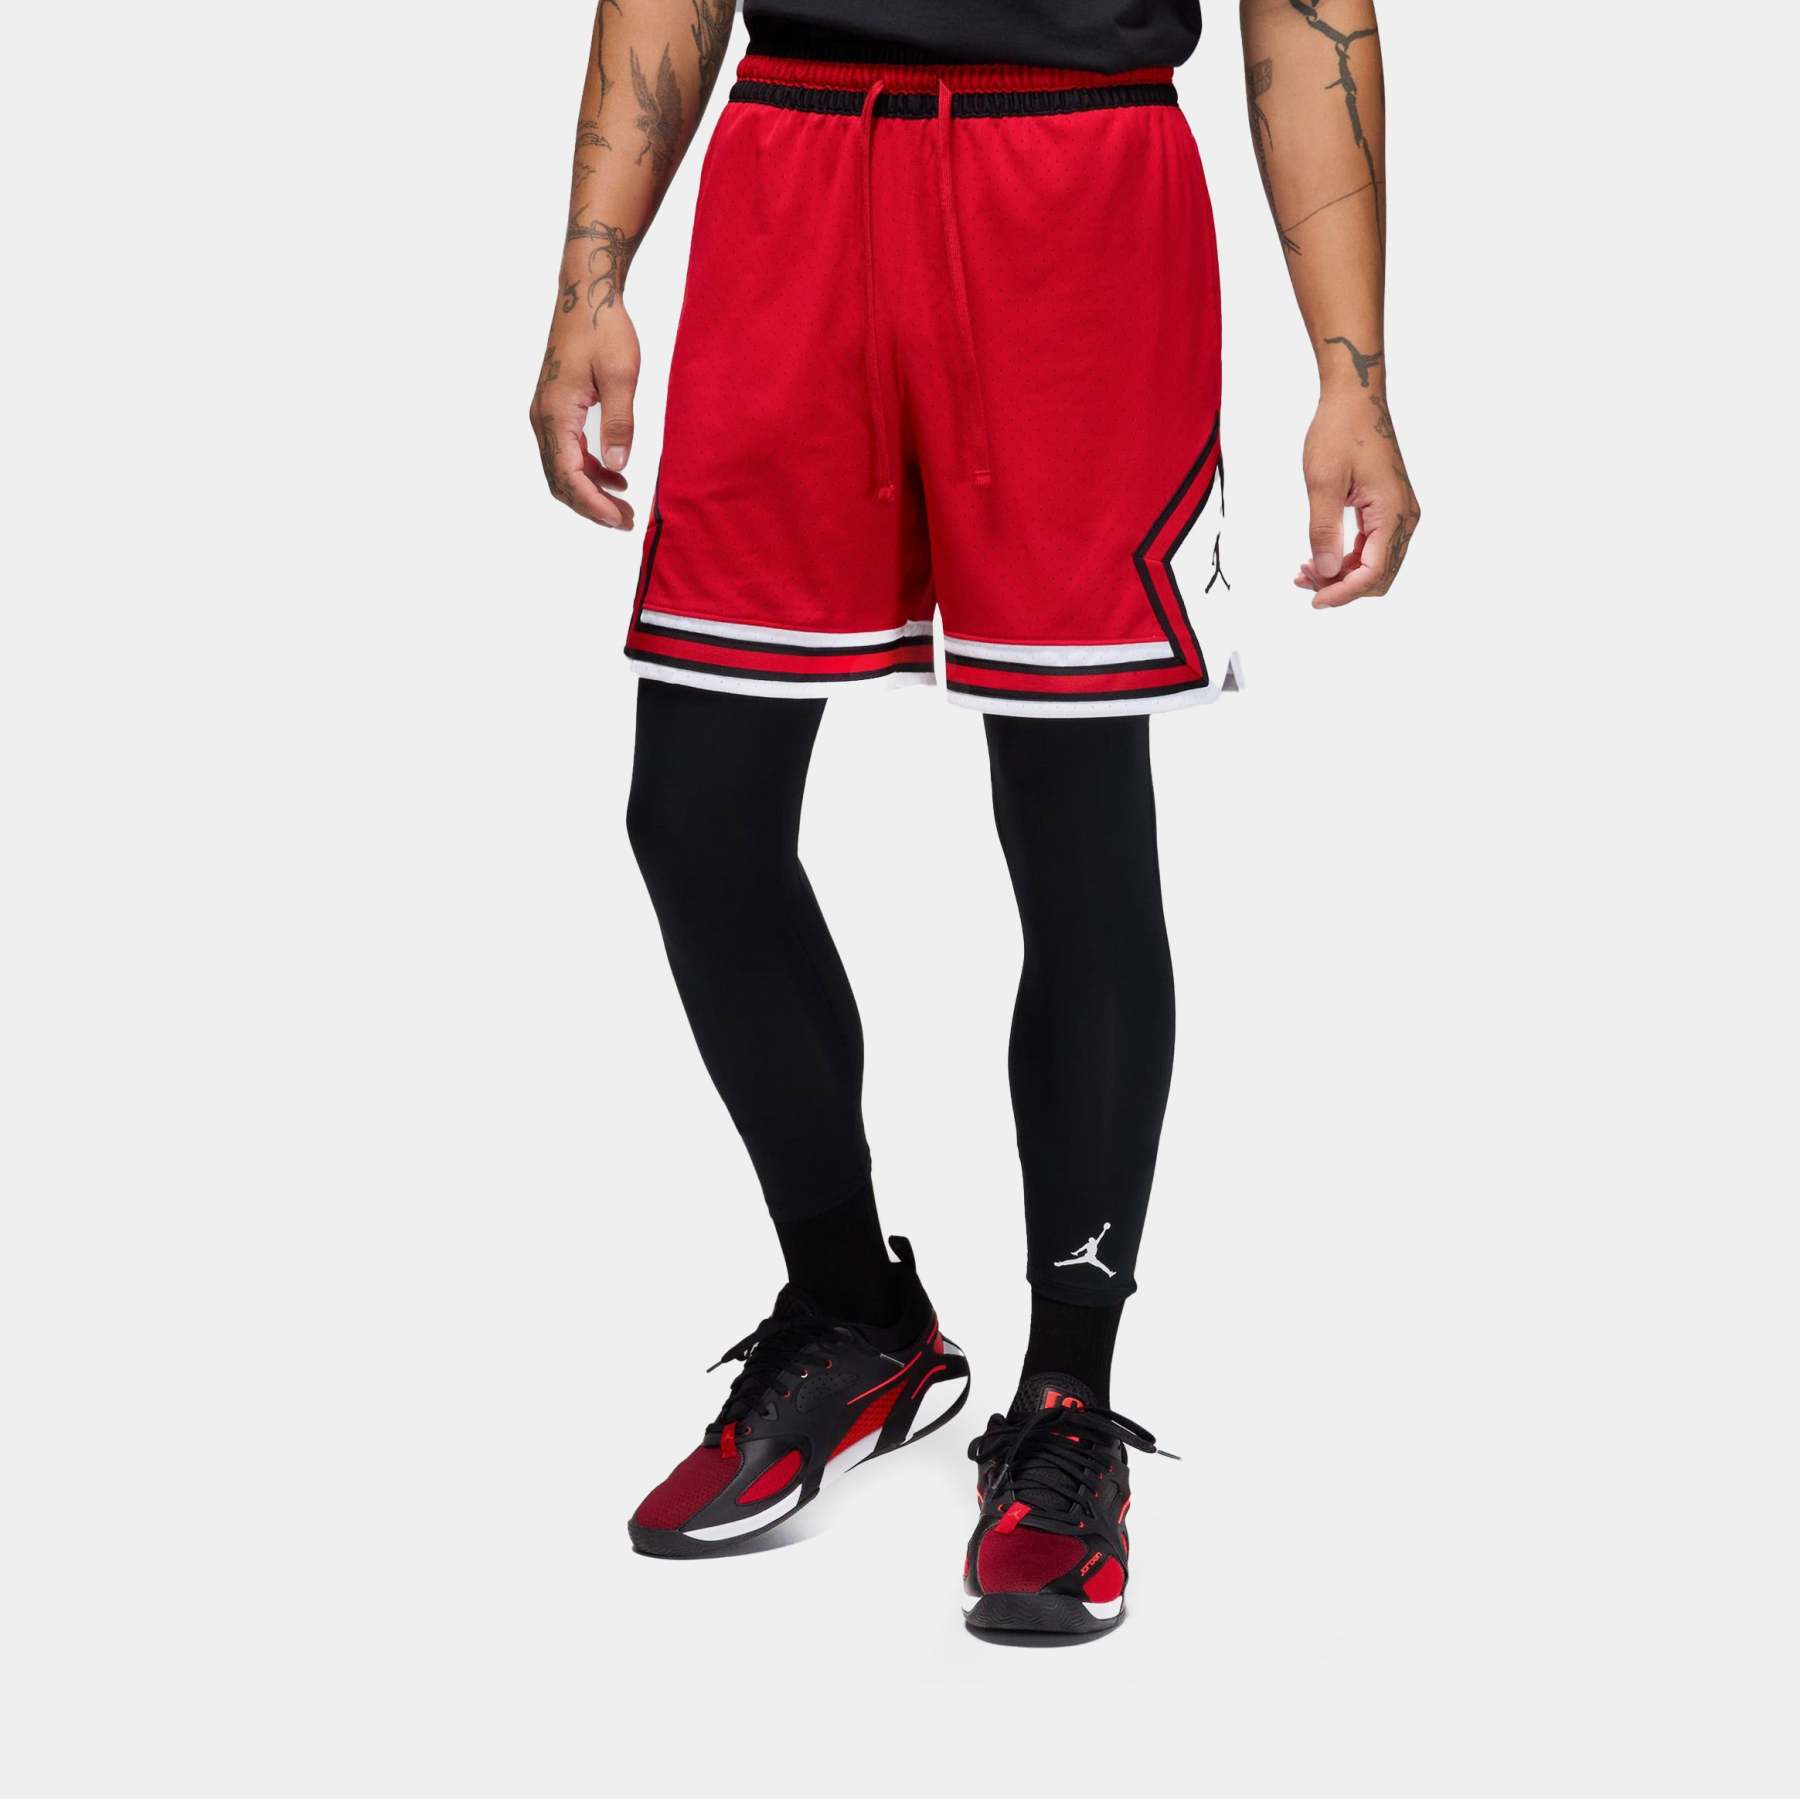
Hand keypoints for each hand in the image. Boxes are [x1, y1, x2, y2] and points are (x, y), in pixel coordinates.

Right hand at [529, 304, 639, 528]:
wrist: (585, 295)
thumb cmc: (603, 330)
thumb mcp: (621, 376)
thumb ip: (619, 423)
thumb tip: (618, 466)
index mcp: (555, 414)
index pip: (568, 477)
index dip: (593, 505)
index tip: (621, 520)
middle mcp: (543, 419)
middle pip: (560, 481)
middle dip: (591, 506)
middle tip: (626, 522)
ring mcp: (546, 415)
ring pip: (562, 470)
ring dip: (591, 492)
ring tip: (624, 507)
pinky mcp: (556, 410)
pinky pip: (567, 452)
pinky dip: (589, 471)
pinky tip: (617, 476)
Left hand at [1295, 386, 1420, 608]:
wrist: (1355, 400)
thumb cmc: (1339, 432)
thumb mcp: (1323, 482)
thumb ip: (1324, 530)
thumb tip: (1325, 573)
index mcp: (1393, 512)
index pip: (1373, 573)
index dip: (1344, 593)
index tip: (1314, 600)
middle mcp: (1405, 517)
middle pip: (1379, 575)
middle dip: (1342, 587)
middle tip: (1303, 582)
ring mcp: (1400, 513)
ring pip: (1376, 564)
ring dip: (1343, 575)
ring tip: (1304, 571)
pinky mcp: (1390, 508)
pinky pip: (1373, 547)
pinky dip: (1348, 559)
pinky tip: (1319, 558)